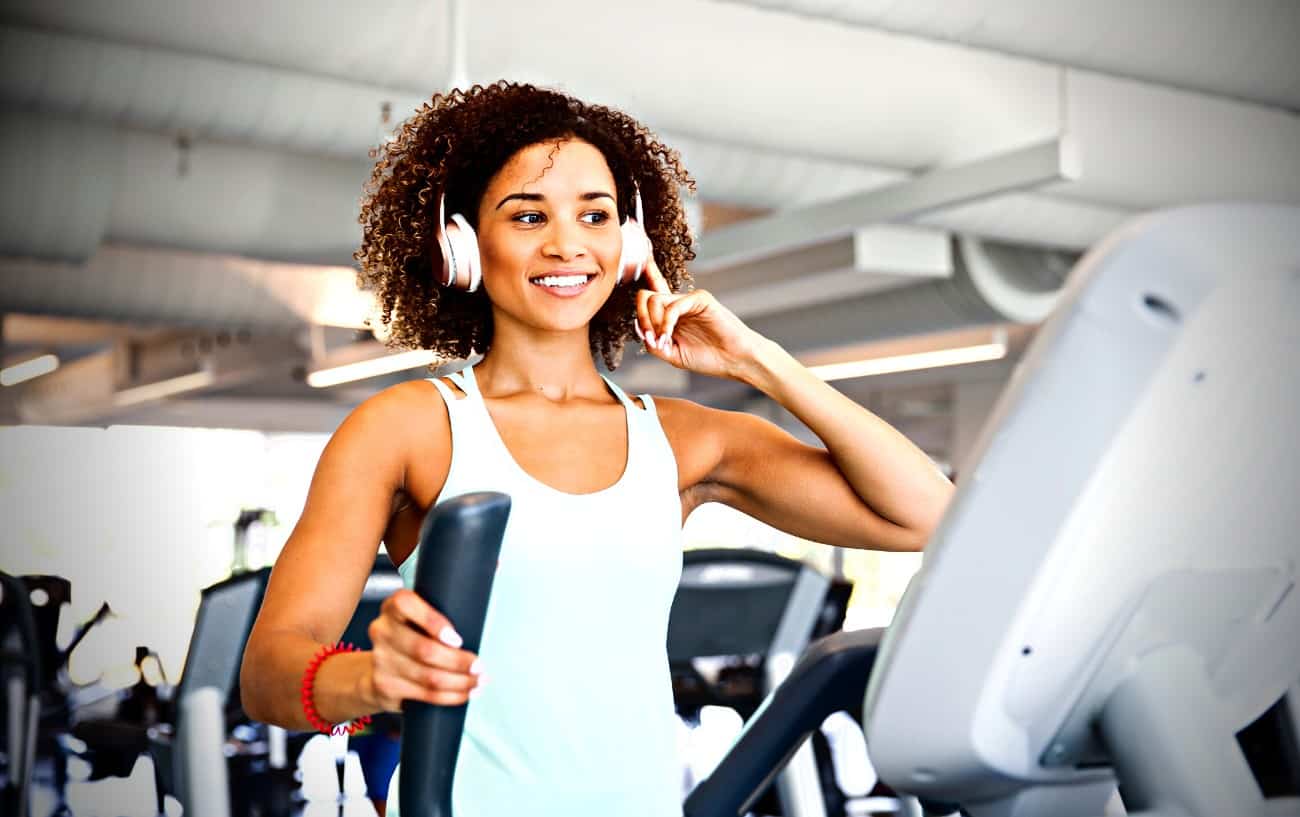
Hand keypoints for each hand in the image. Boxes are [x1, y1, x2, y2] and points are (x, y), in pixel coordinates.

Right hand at [362, 589, 483, 710]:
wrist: (379, 669)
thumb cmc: (415, 633)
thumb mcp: (424, 612)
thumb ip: (452, 593)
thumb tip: (498, 565)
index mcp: (393, 606)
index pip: (406, 605)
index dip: (433, 622)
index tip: (458, 638)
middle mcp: (382, 630)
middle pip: (422, 649)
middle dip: (458, 661)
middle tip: (480, 666)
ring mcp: (381, 659)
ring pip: (427, 676)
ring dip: (460, 682)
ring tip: (479, 681)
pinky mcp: (385, 685)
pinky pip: (424, 694)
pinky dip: (450, 696)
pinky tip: (466, 693)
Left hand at [633, 255, 765, 381]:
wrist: (735, 361)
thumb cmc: (709, 359)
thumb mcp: (673, 355)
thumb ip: (654, 343)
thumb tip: (638, 328)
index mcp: (671, 317)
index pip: (650, 296)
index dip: (641, 290)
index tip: (643, 303)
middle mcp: (678, 305)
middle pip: (646, 297)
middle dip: (642, 318)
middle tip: (651, 338)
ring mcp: (689, 300)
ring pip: (655, 300)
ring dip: (653, 323)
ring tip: (664, 341)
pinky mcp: (700, 299)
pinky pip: (673, 305)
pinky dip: (666, 323)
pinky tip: (670, 336)